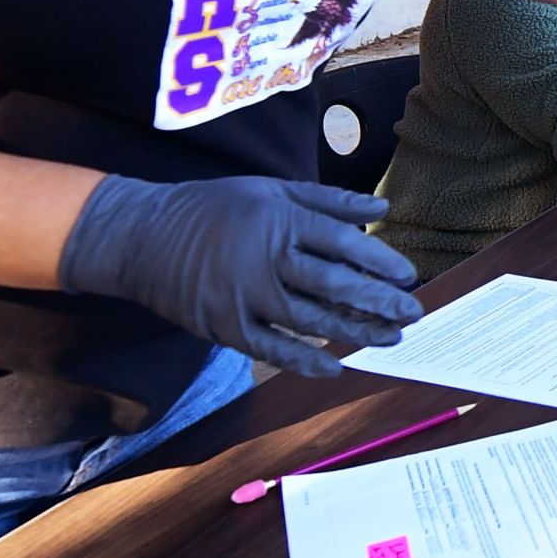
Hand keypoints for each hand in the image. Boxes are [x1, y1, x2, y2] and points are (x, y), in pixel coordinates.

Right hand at [57, 174, 421, 379]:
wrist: (143, 236)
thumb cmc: (217, 207)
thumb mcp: (273, 190)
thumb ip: (329, 200)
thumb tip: (382, 205)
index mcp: (281, 222)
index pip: (343, 244)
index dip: (380, 262)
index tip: (408, 276)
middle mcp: (265, 260)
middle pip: (334, 285)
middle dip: (379, 302)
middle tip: (413, 313)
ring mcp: (244, 296)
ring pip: (310, 320)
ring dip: (354, 332)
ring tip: (389, 338)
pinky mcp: (225, 325)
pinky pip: (272, 349)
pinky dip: (306, 361)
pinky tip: (337, 367)